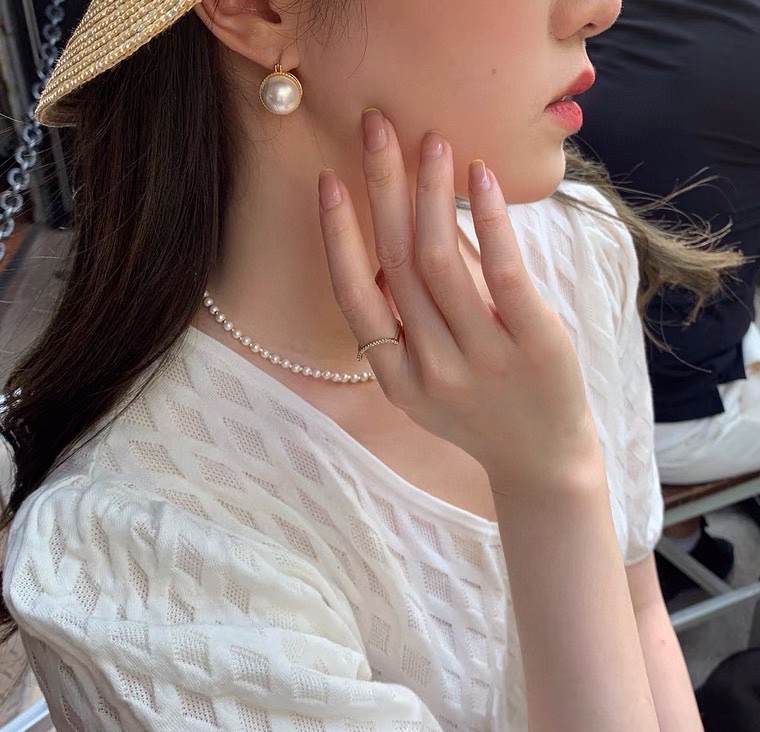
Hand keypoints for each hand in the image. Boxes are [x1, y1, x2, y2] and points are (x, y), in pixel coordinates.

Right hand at [318, 108, 597, 496]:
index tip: (330, 181)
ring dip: (430, 193)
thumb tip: (405, 230)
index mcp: (395, 378)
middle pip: (395, 264)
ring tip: (430, 141)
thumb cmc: (483, 411)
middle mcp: (431, 369)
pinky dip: (488, 219)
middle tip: (376, 126)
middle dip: (381, 187)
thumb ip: (414, 313)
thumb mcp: (430, 378)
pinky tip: (478, 175)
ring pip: (441, 262)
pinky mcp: (536, 345)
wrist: (543, 461)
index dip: (337, 236)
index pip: (354, 298)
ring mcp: (484, 360)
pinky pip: (504, 273)